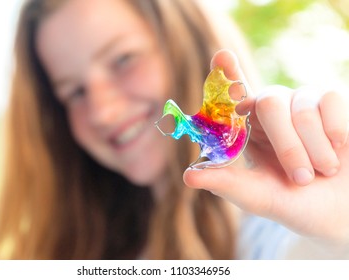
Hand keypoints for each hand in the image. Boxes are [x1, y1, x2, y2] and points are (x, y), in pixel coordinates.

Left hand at [183, 50, 348, 243]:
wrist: (336, 211)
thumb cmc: (293, 202)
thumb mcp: (257, 196)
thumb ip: (226, 184)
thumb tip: (187, 175)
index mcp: (246, 127)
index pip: (232, 93)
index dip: (226, 73)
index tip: (221, 57)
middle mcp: (269, 108)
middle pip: (268, 103)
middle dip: (286, 145)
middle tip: (300, 179)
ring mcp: (299, 102)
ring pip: (301, 109)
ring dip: (313, 150)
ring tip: (321, 172)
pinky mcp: (330, 100)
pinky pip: (330, 102)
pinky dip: (334, 134)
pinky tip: (337, 152)